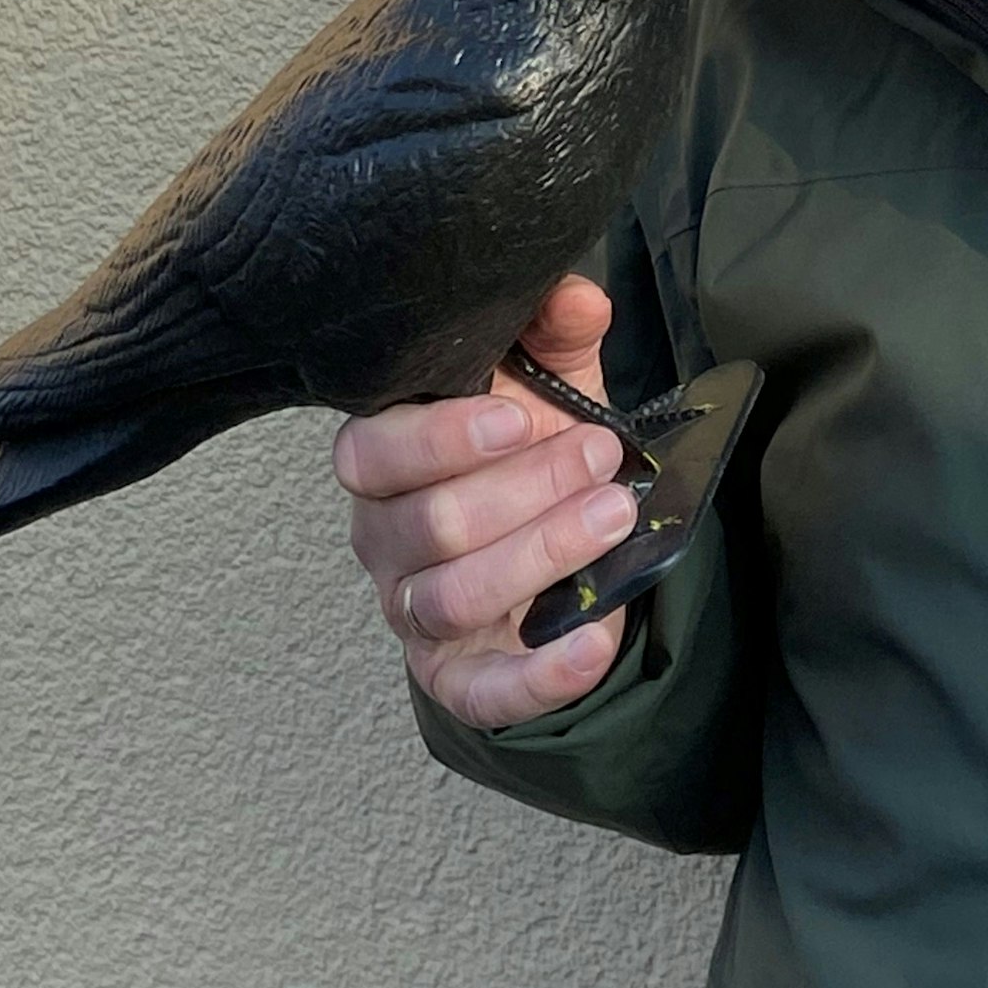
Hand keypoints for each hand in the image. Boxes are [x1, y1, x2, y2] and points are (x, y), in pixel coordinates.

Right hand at [334, 275, 638, 728]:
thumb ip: (556, 331)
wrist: (562, 527)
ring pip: (451, 597)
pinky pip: (480, 691)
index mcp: (385, 455)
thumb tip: (579, 296)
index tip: (522, 417)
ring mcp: (413, 609)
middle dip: (526, 489)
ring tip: (615, 516)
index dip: (440, 439)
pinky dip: (537, 675)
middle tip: (600, 457)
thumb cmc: (536, 440)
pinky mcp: (456, 674)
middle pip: (428, 526)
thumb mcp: (551, 377)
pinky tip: (594, 641)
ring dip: (541, 555)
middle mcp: (384, 537)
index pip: (372, 452)